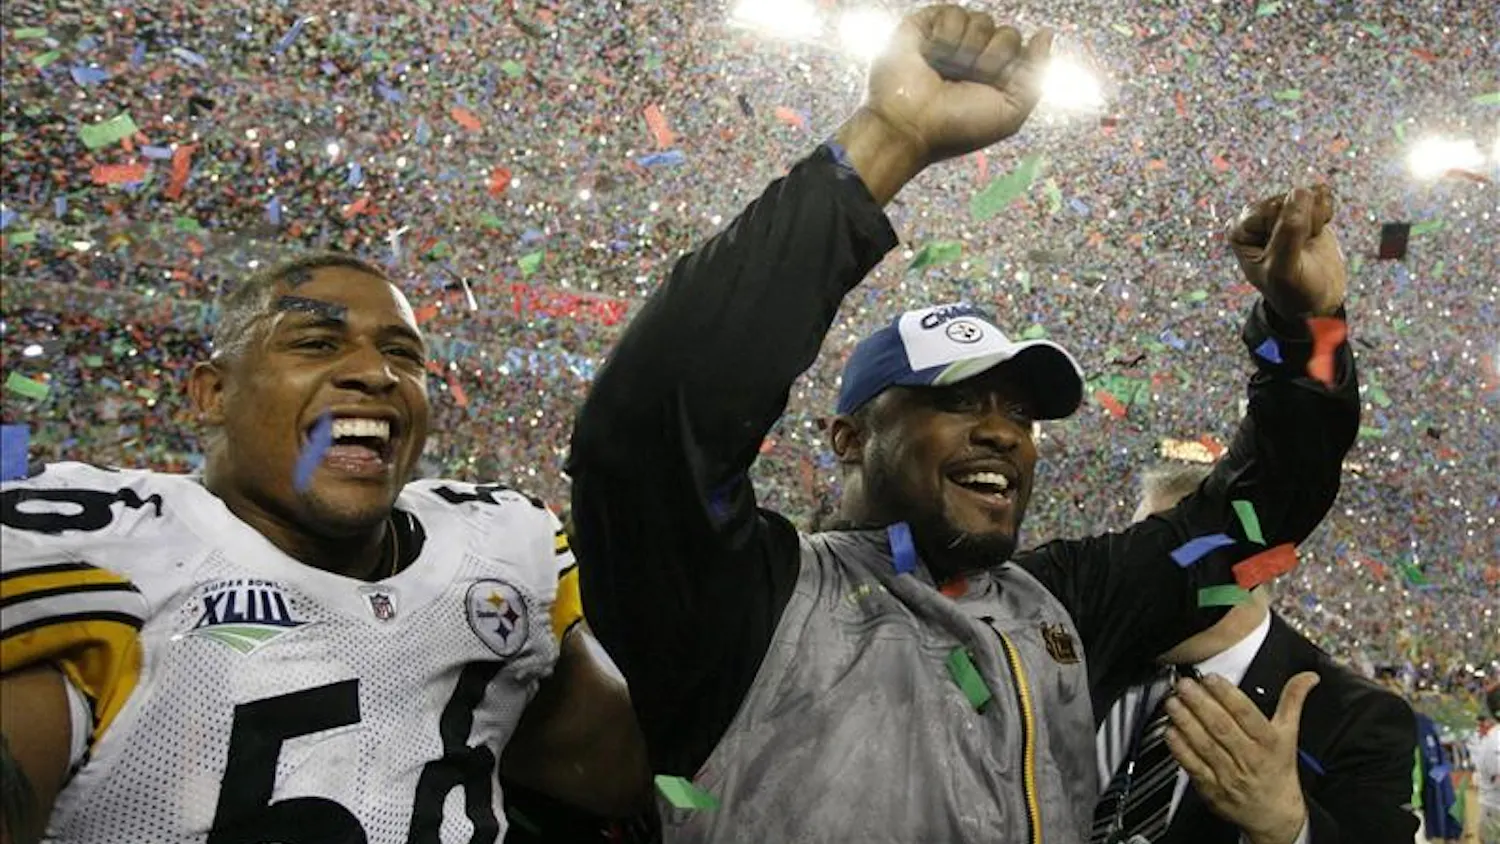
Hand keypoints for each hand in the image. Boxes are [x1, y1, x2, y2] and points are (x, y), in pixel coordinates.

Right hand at [864, 5, 1052, 165]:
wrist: (910, 126)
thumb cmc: (956, 127)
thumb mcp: (1010, 113)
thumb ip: (1036, 74)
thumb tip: (1046, 33)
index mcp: (993, 77)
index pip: (1020, 51)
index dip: (1011, 65)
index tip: (992, 86)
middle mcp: (973, 57)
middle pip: (1007, 34)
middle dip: (993, 58)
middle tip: (968, 79)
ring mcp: (950, 41)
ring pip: (982, 20)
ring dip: (968, 49)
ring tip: (946, 70)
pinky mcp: (925, 28)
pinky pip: (953, 12)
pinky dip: (947, 35)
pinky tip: (932, 55)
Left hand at [1164, 672, 1319, 843]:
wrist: (1274, 814)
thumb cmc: (1279, 770)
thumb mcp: (1289, 734)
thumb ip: (1293, 701)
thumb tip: (1308, 677)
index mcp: (1268, 742)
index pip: (1247, 714)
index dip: (1228, 695)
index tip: (1211, 678)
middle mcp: (1249, 758)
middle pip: (1222, 727)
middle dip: (1200, 703)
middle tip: (1184, 685)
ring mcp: (1229, 774)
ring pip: (1205, 745)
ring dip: (1186, 721)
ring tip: (1173, 702)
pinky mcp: (1211, 788)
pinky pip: (1193, 766)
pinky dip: (1180, 748)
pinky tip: (1170, 731)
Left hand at [1226, 185, 1345, 318]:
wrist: (1315, 301)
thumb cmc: (1292, 290)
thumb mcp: (1284, 269)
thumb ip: (1289, 232)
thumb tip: (1300, 191)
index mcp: (1239, 229)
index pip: (1270, 208)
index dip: (1288, 230)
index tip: (1286, 253)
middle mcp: (1255, 216)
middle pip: (1290, 198)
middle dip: (1304, 224)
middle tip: (1300, 250)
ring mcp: (1279, 210)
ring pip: (1308, 194)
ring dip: (1316, 220)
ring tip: (1307, 243)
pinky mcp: (1303, 208)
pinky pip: (1321, 193)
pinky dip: (1326, 213)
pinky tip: (1317, 231)